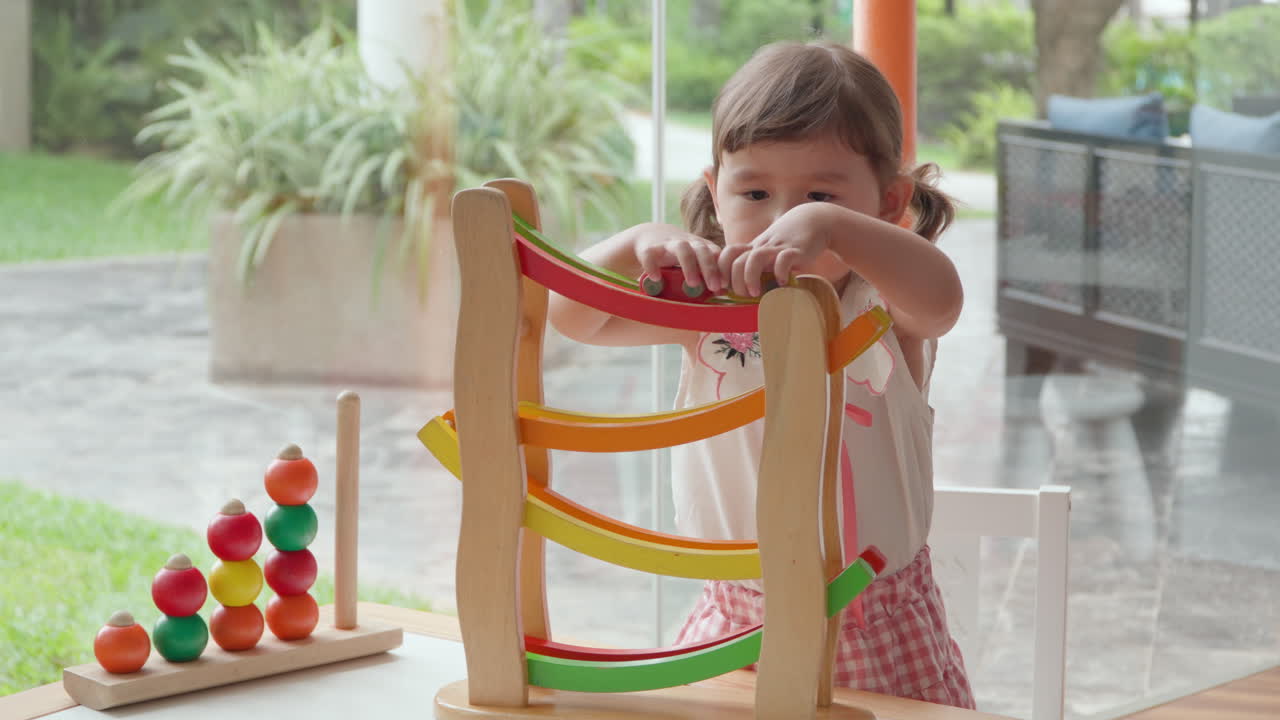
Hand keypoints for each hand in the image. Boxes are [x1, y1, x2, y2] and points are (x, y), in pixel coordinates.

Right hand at [634, 228, 723, 293]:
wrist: (647, 236)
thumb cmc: (677, 254)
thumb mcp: (693, 261)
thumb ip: (707, 274)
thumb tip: (723, 291)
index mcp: (700, 246)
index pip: (716, 253)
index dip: (722, 268)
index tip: (725, 285)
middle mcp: (686, 242)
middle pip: (702, 249)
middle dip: (709, 268)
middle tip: (714, 287)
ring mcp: (667, 244)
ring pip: (682, 249)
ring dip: (689, 265)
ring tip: (692, 284)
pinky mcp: (649, 248)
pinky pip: (651, 255)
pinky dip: (653, 266)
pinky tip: (656, 279)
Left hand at [718, 203, 832, 295]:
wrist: (815, 221)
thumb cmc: (790, 242)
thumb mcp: (770, 251)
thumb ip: (760, 267)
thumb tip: (747, 291)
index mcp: (754, 247)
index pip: (728, 254)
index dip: (721, 270)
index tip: (724, 287)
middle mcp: (762, 246)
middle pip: (737, 261)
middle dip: (735, 282)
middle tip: (744, 295)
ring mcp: (778, 247)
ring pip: (755, 258)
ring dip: (750, 277)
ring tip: (755, 293)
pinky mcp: (795, 250)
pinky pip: (784, 259)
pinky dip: (780, 272)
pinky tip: (782, 282)